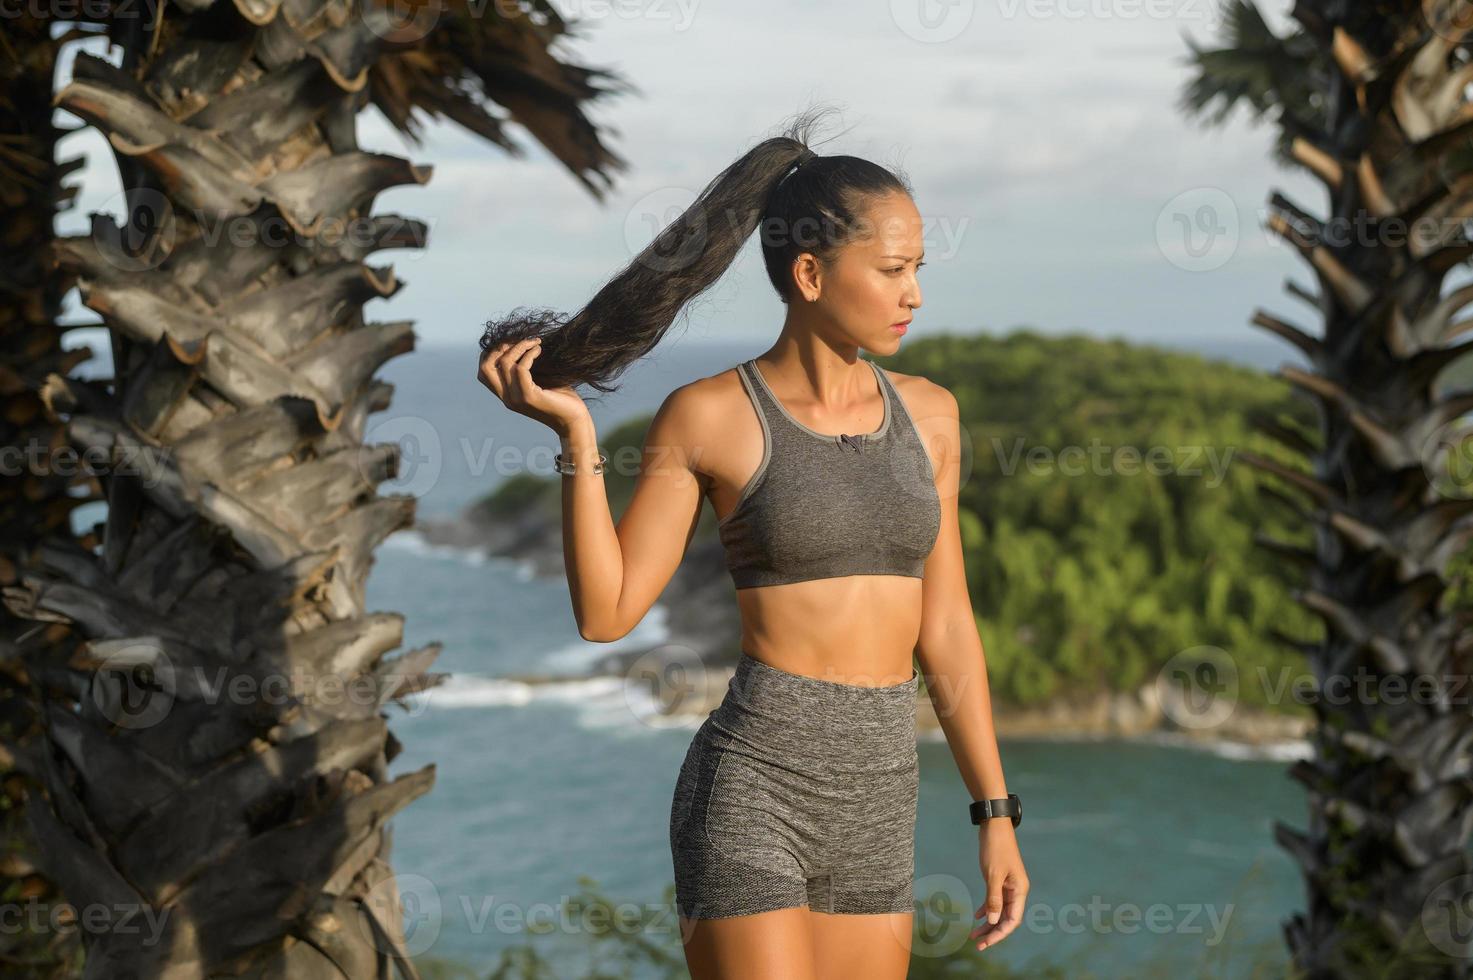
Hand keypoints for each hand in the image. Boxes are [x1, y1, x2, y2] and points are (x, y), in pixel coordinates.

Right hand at [477, 338, 589, 435]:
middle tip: (520, 341)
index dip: (493, 353)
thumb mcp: (538, 382)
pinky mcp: (528, 397)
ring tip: (535, 343)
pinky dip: (529, 354)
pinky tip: (539, 351)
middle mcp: (507, 398)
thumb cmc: (560, 399)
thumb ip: (524, 370)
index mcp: (506, 396)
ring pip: (504, 363)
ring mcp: (516, 399)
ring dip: (519, 346)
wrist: (573, 420)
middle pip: (485, 367)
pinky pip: (520, 368)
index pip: (483, 372)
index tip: (512, 343)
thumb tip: (520, 344)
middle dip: (500, 347)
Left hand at [971, 819, 1027, 950]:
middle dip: (992, 932)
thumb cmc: (995, 848)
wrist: (994, 826)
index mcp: (1019, 890)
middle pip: (1006, 918)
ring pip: (999, 910)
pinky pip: (995, 900)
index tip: (986, 943)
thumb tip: (992, 920)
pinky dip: (987, 908)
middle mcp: (1016, 890)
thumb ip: (993, 898)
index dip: (1000, 933)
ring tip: (974, 935)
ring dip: (988, 923)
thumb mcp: (993, 874)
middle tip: (977, 944)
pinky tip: (977, 916)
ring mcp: (1008, 885)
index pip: (1012, 920)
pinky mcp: (1000, 880)